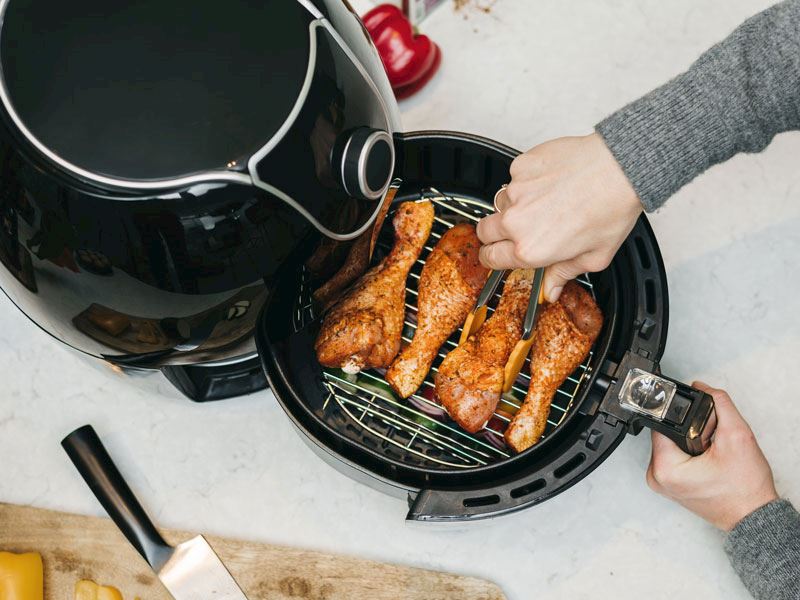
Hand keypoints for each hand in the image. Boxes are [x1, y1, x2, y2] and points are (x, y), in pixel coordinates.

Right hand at [476, 133, 641, 300]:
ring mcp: (516, 192)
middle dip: (494, 234)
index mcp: (530, 249)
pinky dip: (526, 181)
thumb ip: (564, 274)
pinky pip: (514, 178)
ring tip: (542, 202)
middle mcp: (517, 221)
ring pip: (500, 203)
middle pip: (484, 231)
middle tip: (515, 230)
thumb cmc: (611, 209)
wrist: (620, 168)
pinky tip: (549, 182)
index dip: (492, 258)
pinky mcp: (520, 167)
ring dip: (513, 206)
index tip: (496, 254)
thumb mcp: (593, 257)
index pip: (491, 258)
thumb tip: (551, 289)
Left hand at [647, 382, 777, 530]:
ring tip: (710, 453)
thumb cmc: (746, 489)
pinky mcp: (669, 484)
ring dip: (689, 442)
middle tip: (711, 443)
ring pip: (670, 444)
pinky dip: (689, 454)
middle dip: (690, 431)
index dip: (683, 416)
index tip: (702, 423)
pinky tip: (706, 460)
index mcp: (665, 468)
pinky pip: (673, 457)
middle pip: (666, 433)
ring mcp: (661, 483)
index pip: (662, 423)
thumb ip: (719, 404)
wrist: (753, 516)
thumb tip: (702, 388)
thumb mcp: (737, 435)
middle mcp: (657, 477)